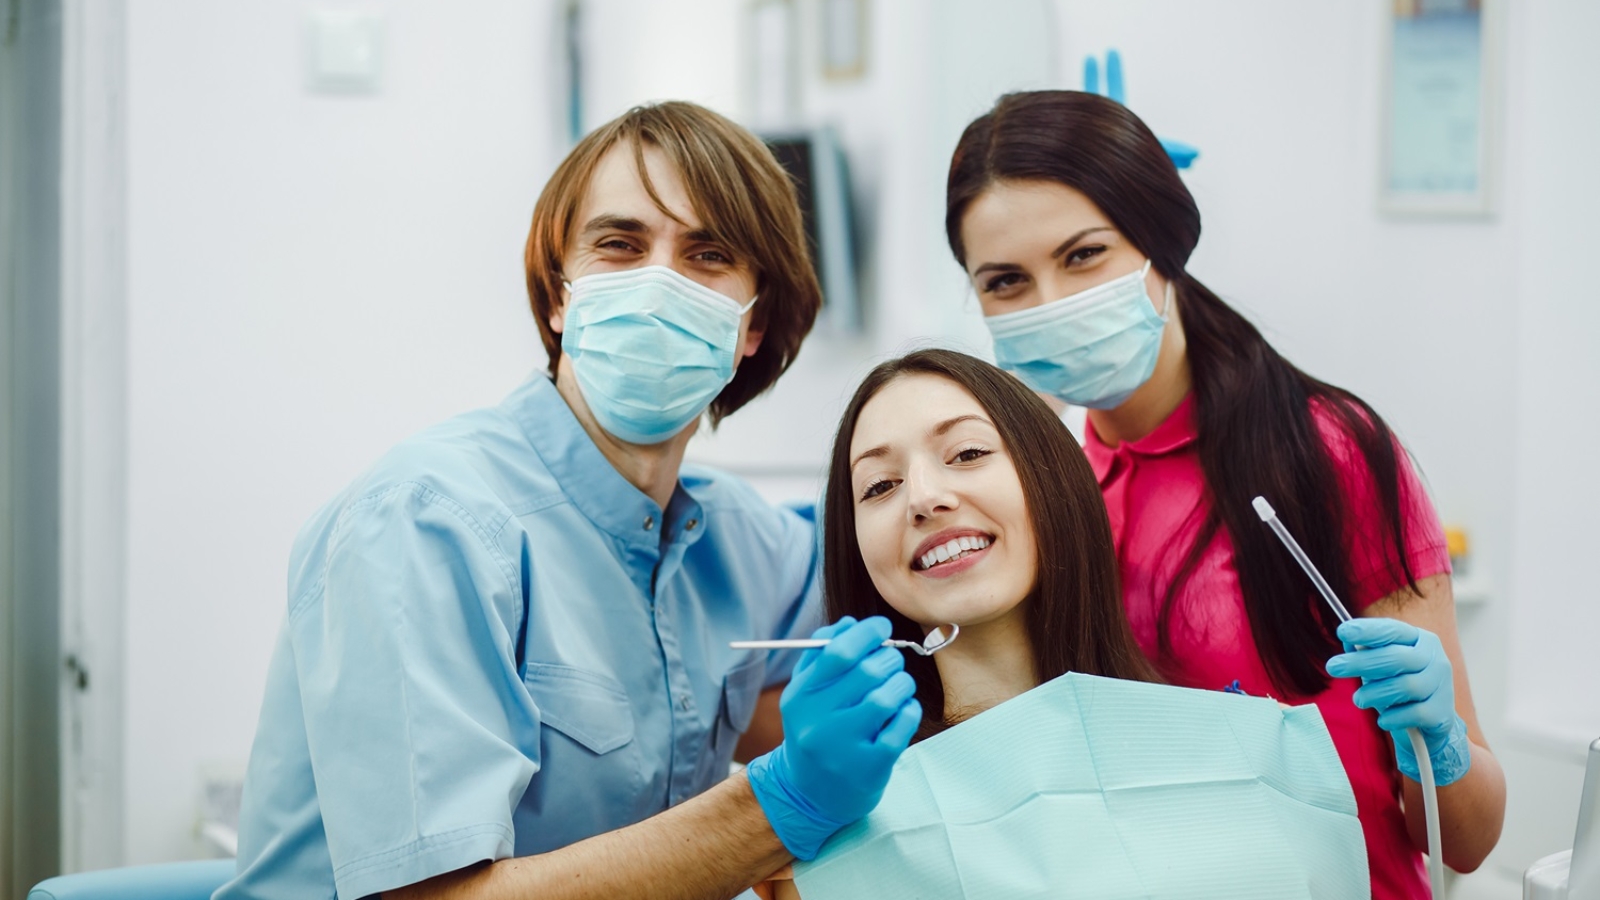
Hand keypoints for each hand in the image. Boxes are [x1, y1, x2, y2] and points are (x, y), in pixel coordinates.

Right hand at [745, 616, 921, 859]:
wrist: (810, 794)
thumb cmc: (814, 730)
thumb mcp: (805, 693)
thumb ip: (822, 654)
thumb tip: (851, 623)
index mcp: (801, 696)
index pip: (838, 651)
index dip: (867, 632)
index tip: (882, 627)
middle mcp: (819, 721)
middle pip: (868, 671)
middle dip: (889, 658)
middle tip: (890, 662)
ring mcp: (845, 746)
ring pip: (888, 696)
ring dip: (902, 683)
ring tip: (897, 687)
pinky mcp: (870, 766)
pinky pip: (902, 725)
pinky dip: (909, 710)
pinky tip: (902, 711)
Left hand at [1327, 617, 1471, 785]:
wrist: (1429, 720)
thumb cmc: (1399, 685)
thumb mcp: (1381, 664)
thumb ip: (1365, 650)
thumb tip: (1347, 639)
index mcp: (1419, 640)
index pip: (1393, 630)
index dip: (1367, 631)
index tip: (1342, 631)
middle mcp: (1435, 659)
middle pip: (1397, 658)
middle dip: (1361, 662)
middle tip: (1333, 667)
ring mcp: (1441, 686)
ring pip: (1405, 686)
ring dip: (1374, 693)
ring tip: (1359, 699)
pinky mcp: (1441, 713)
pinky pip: (1414, 714)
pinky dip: (1393, 717)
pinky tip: (1382, 719)